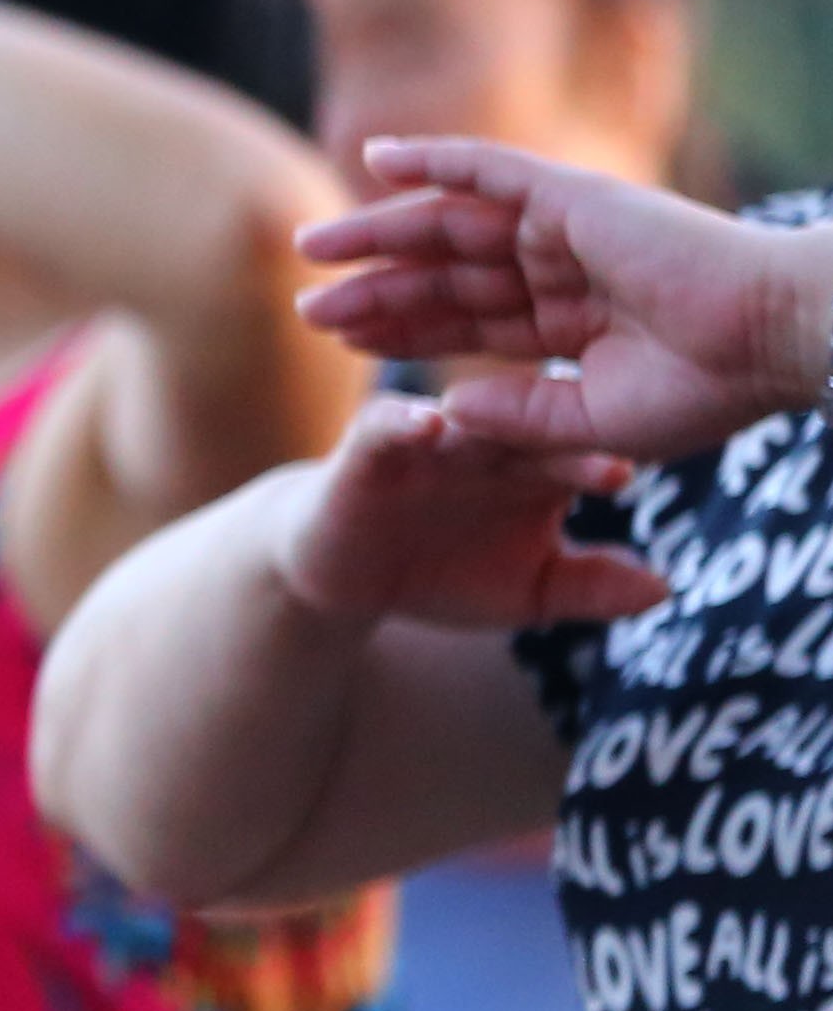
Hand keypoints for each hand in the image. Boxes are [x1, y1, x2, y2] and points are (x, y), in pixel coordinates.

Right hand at [268, 391, 668, 631]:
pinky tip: (427, 427)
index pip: (574, 458)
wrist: (347, 575)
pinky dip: (405, 421)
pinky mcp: (370, 442)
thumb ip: (589, 589)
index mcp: (538, 468)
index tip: (620, 475)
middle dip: (548, 435)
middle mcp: (489, 442)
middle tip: (562, 437)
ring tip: (510, 422)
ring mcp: (430, 438)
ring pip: (464, 418)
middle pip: (526, 430)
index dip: (593, 462)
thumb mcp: (527, 593)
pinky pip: (388, 423)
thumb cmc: (444, 575)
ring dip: (485, 417)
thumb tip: (663, 589)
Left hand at [297, 139, 832, 459]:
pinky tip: (374, 161)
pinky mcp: (571, 193)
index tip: (340, 341)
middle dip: (375, 289)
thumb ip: (520, 413)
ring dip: (378, 231)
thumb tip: (446, 408)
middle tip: (304, 302)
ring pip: (448, 223)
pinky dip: (431, 158)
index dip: (403, 331)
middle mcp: (562, 268)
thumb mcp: (596, 419)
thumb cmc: (707, 389)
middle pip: (445, 276)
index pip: (467, 323)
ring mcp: (565, 227)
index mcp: (574, 321)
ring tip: (311, 246)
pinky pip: (486, 167)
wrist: (772, 338)